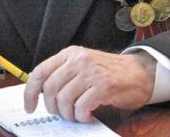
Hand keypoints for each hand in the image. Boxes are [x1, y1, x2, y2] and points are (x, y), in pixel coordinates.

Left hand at [24, 46, 155, 121]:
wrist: (139, 72)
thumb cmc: (109, 72)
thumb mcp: (82, 65)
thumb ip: (63, 73)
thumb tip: (40, 93)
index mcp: (70, 53)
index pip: (40, 72)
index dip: (30, 92)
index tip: (30, 107)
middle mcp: (79, 59)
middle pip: (50, 88)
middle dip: (53, 108)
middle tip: (63, 113)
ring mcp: (91, 71)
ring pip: (64, 99)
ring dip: (69, 114)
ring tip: (78, 115)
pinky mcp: (104, 85)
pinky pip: (82, 107)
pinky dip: (82, 116)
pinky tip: (89, 115)